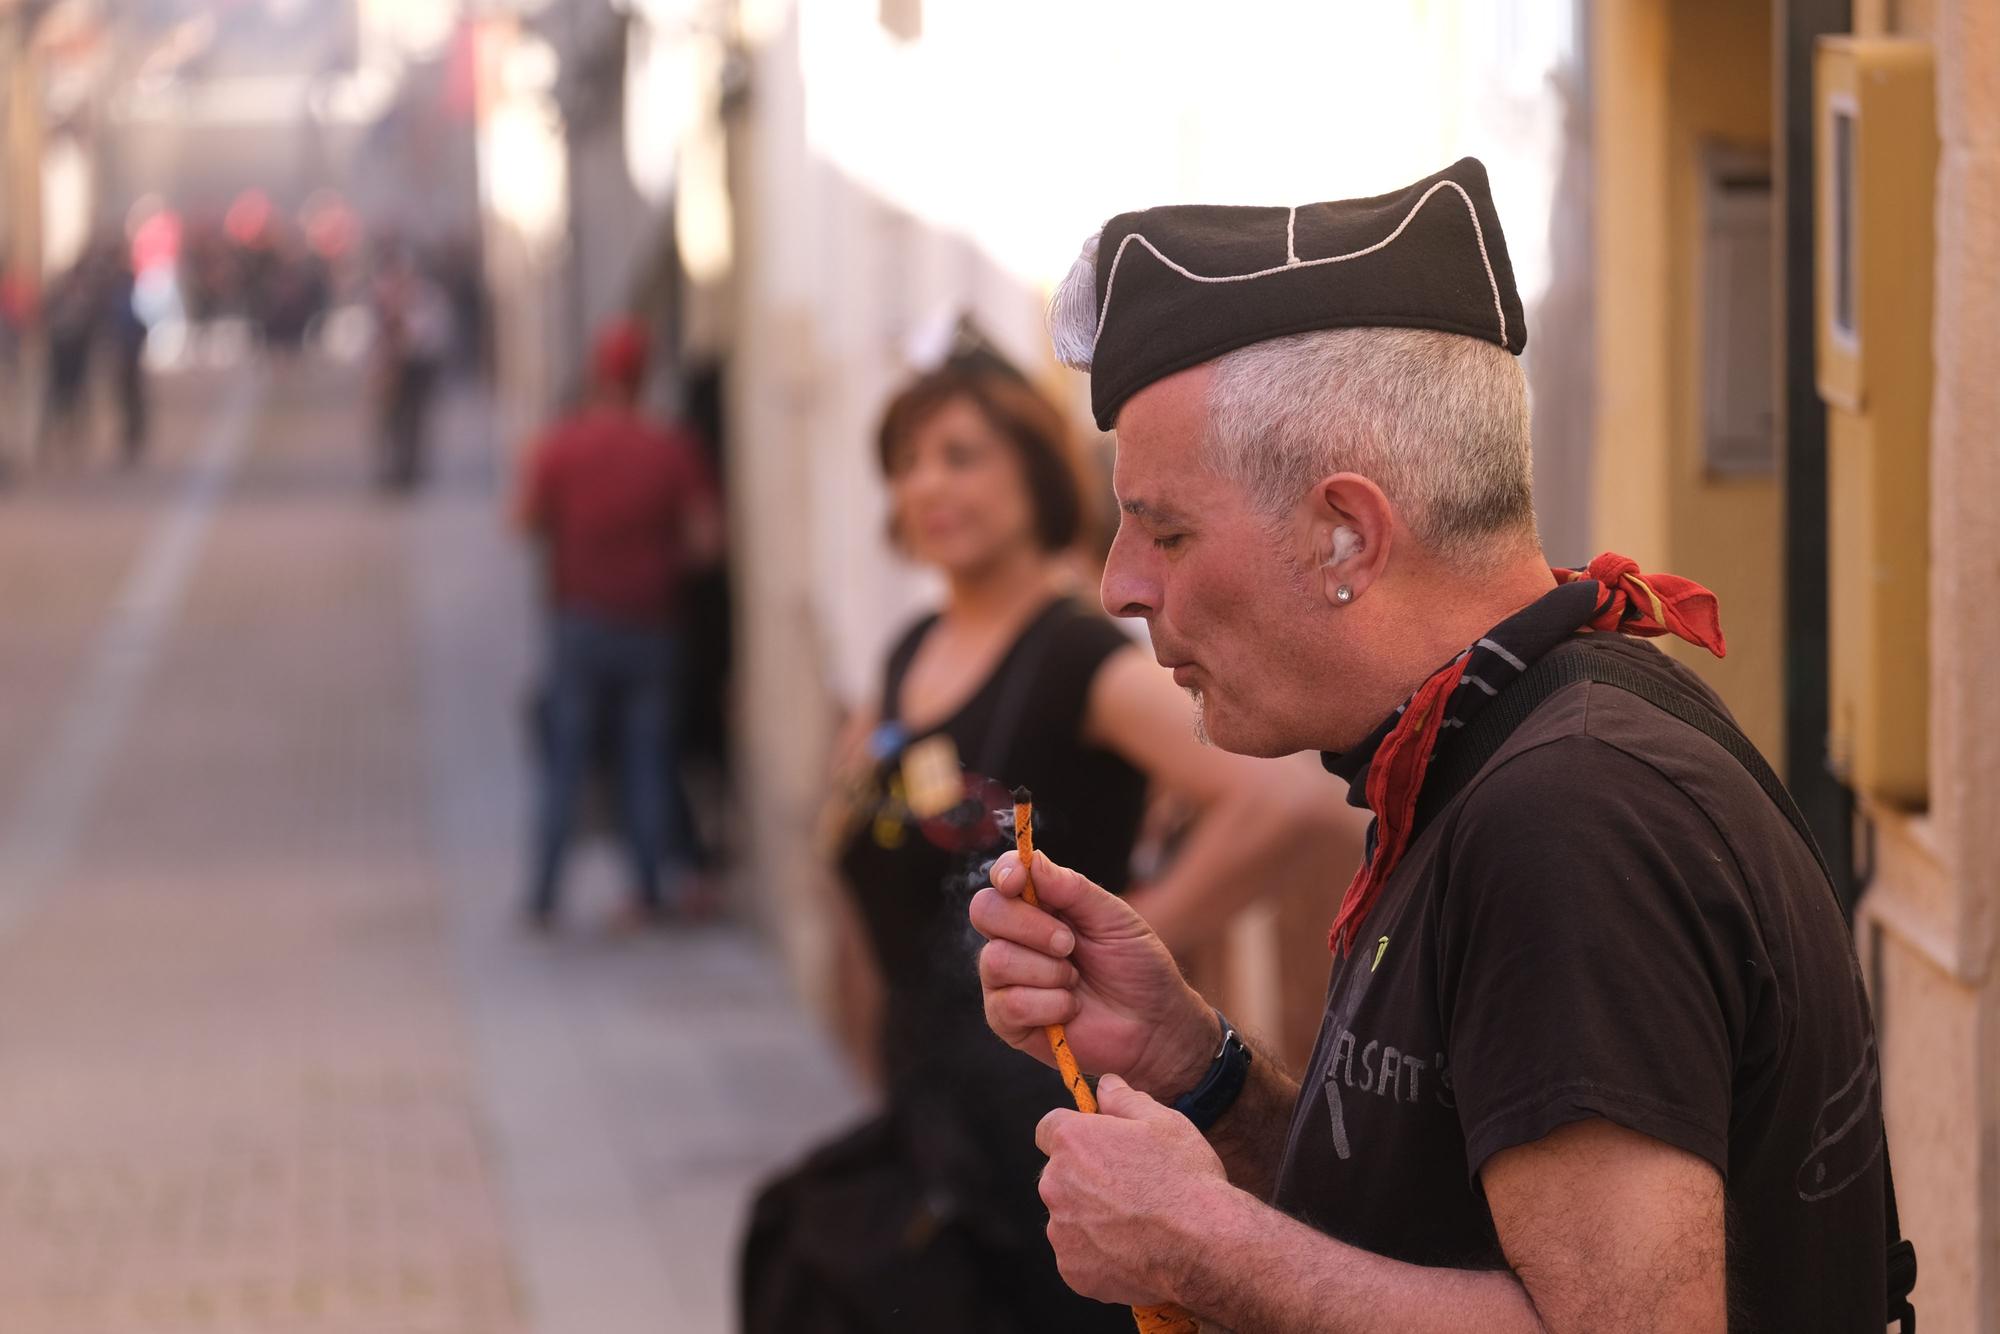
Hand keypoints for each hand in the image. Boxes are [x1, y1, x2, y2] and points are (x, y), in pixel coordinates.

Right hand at [971, 850, 1213, 1097]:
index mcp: (1040, 906)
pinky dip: (1049, 1005)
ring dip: (1048, 971)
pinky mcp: (1008, 1021)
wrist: (1154, 1024)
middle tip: (1069, 944)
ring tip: (1076, 981)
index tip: (1018, 882)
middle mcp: (1014, 938)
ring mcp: (1006, 980)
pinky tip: (1070, 1009)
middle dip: (1030, 926)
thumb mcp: (1113, 918)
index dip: (1004, 874)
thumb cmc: (1136, 966)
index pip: (1002, 878)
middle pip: (985, 911)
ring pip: (996, 960)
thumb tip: (1030, 859)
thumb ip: (1071, 888)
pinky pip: (1008, 1005)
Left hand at [1035, 1074, 1236, 1306]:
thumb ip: (1124, 1100)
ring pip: (1068, 1217)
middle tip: (1129, 1188)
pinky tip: (1134, 1250)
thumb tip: (1104, 1086)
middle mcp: (1056, 1185)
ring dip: (1090, 1218)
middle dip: (1083, 1178)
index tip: (1098, 1145)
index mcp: (1072, 1142)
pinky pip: (1079, 1255)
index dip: (1074, 1134)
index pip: (1049, 1128)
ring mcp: (1061, 1231)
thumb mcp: (1163, 1122)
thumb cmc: (1185, 1178)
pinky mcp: (1072, 1270)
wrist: (1204, 1246)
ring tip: (1136, 1224)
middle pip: (1059, 1175)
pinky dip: (1099, 1254)